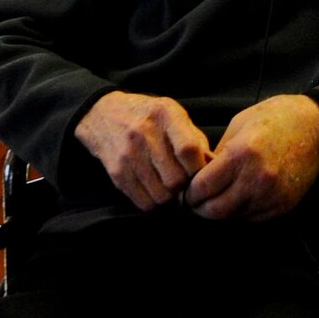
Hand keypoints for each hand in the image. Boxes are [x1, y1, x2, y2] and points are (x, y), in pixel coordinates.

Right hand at [74, 91, 211, 210]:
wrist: (103, 114)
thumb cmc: (148, 116)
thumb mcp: (174, 115)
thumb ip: (195, 139)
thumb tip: (216, 167)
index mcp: (165, 114)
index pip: (188, 150)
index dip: (198, 168)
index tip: (200, 172)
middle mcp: (145, 133)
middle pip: (175, 178)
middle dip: (185, 186)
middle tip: (184, 183)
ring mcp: (128, 153)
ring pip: (160, 194)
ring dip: (170, 197)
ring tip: (169, 187)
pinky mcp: (116, 171)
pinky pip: (142, 201)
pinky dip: (153, 202)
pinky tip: (154, 191)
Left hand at [184, 94, 318, 220]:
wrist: (316, 125)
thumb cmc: (275, 119)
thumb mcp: (238, 126)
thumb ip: (216, 156)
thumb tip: (197, 179)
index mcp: (241, 154)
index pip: (201, 189)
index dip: (189, 193)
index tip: (186, 191)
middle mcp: (257, 178)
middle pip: (215, 210)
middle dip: (200, 208)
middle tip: (196, 202)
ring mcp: (272, 194)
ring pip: (233, 218)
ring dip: (221, 212)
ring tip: (218, 199)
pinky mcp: (284, 204)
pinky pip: (253, 218)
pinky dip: (241, 212)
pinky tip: (240, 198)